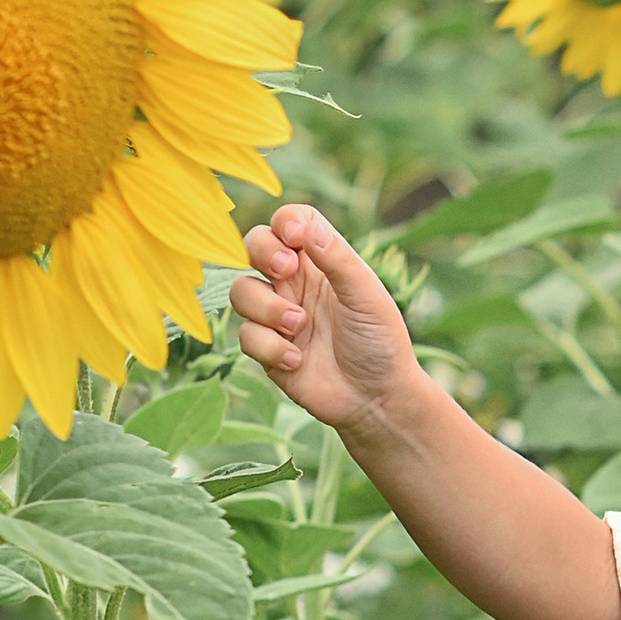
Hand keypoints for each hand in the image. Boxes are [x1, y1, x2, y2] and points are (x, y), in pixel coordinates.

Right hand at [230, 205, 418, 432]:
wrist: (376, 398)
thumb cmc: (380, 342)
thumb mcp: (367, 296)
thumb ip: (338, 260)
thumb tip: (307, 225)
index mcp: (321, 262)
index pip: (291, 222)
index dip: (285, 221)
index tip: (294, 236)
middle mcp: (294, 282)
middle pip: (254, 245)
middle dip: (262, 252)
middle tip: (285, 271)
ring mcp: (277, 314)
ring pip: (241, 290)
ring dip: (266, 307)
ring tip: (300, 325)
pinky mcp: (267, 347)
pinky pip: (246, 335)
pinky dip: (270, 346)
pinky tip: (298, 360)